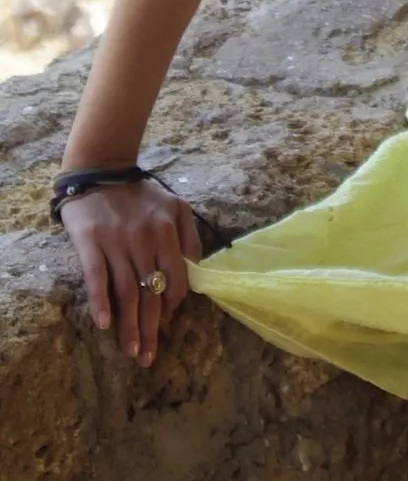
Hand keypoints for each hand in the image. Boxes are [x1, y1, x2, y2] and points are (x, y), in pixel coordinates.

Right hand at [58, 178, 202, 366]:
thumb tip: (194, 272)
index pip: (176, 278)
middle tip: (148, 358)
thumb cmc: (139, 194)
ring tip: (132, 351)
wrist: (100, 170)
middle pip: (151, 291)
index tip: (167, 322)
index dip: (173, 303)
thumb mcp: (175, 206)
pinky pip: (97, 277)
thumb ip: (189, 236)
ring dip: (129, 325)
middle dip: (152, 328)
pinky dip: (101, 302)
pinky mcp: (90, 242)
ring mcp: (116, 241)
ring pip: (126, 291)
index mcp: (168, 229)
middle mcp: (145, 238)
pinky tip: (104, 324)